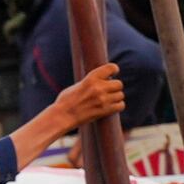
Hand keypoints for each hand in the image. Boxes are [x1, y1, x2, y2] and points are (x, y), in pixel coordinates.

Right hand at [13, 64, 127, 165]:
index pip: (111, 67)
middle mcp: (98, 87)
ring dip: (116, 97)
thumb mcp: (78, 85)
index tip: (113, 73)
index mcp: (91, 78)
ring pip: (121, 95)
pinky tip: (112, 106)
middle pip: (119, 84)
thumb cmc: (66, 100)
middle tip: (109, 91)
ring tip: (109, 100)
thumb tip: (102, 80)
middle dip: (115, 87)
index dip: (114, 70)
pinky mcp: (105, 110)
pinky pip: (121, 105)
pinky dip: (118, 106)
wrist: (63, 115)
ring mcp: (103, 99)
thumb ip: (91, 82)